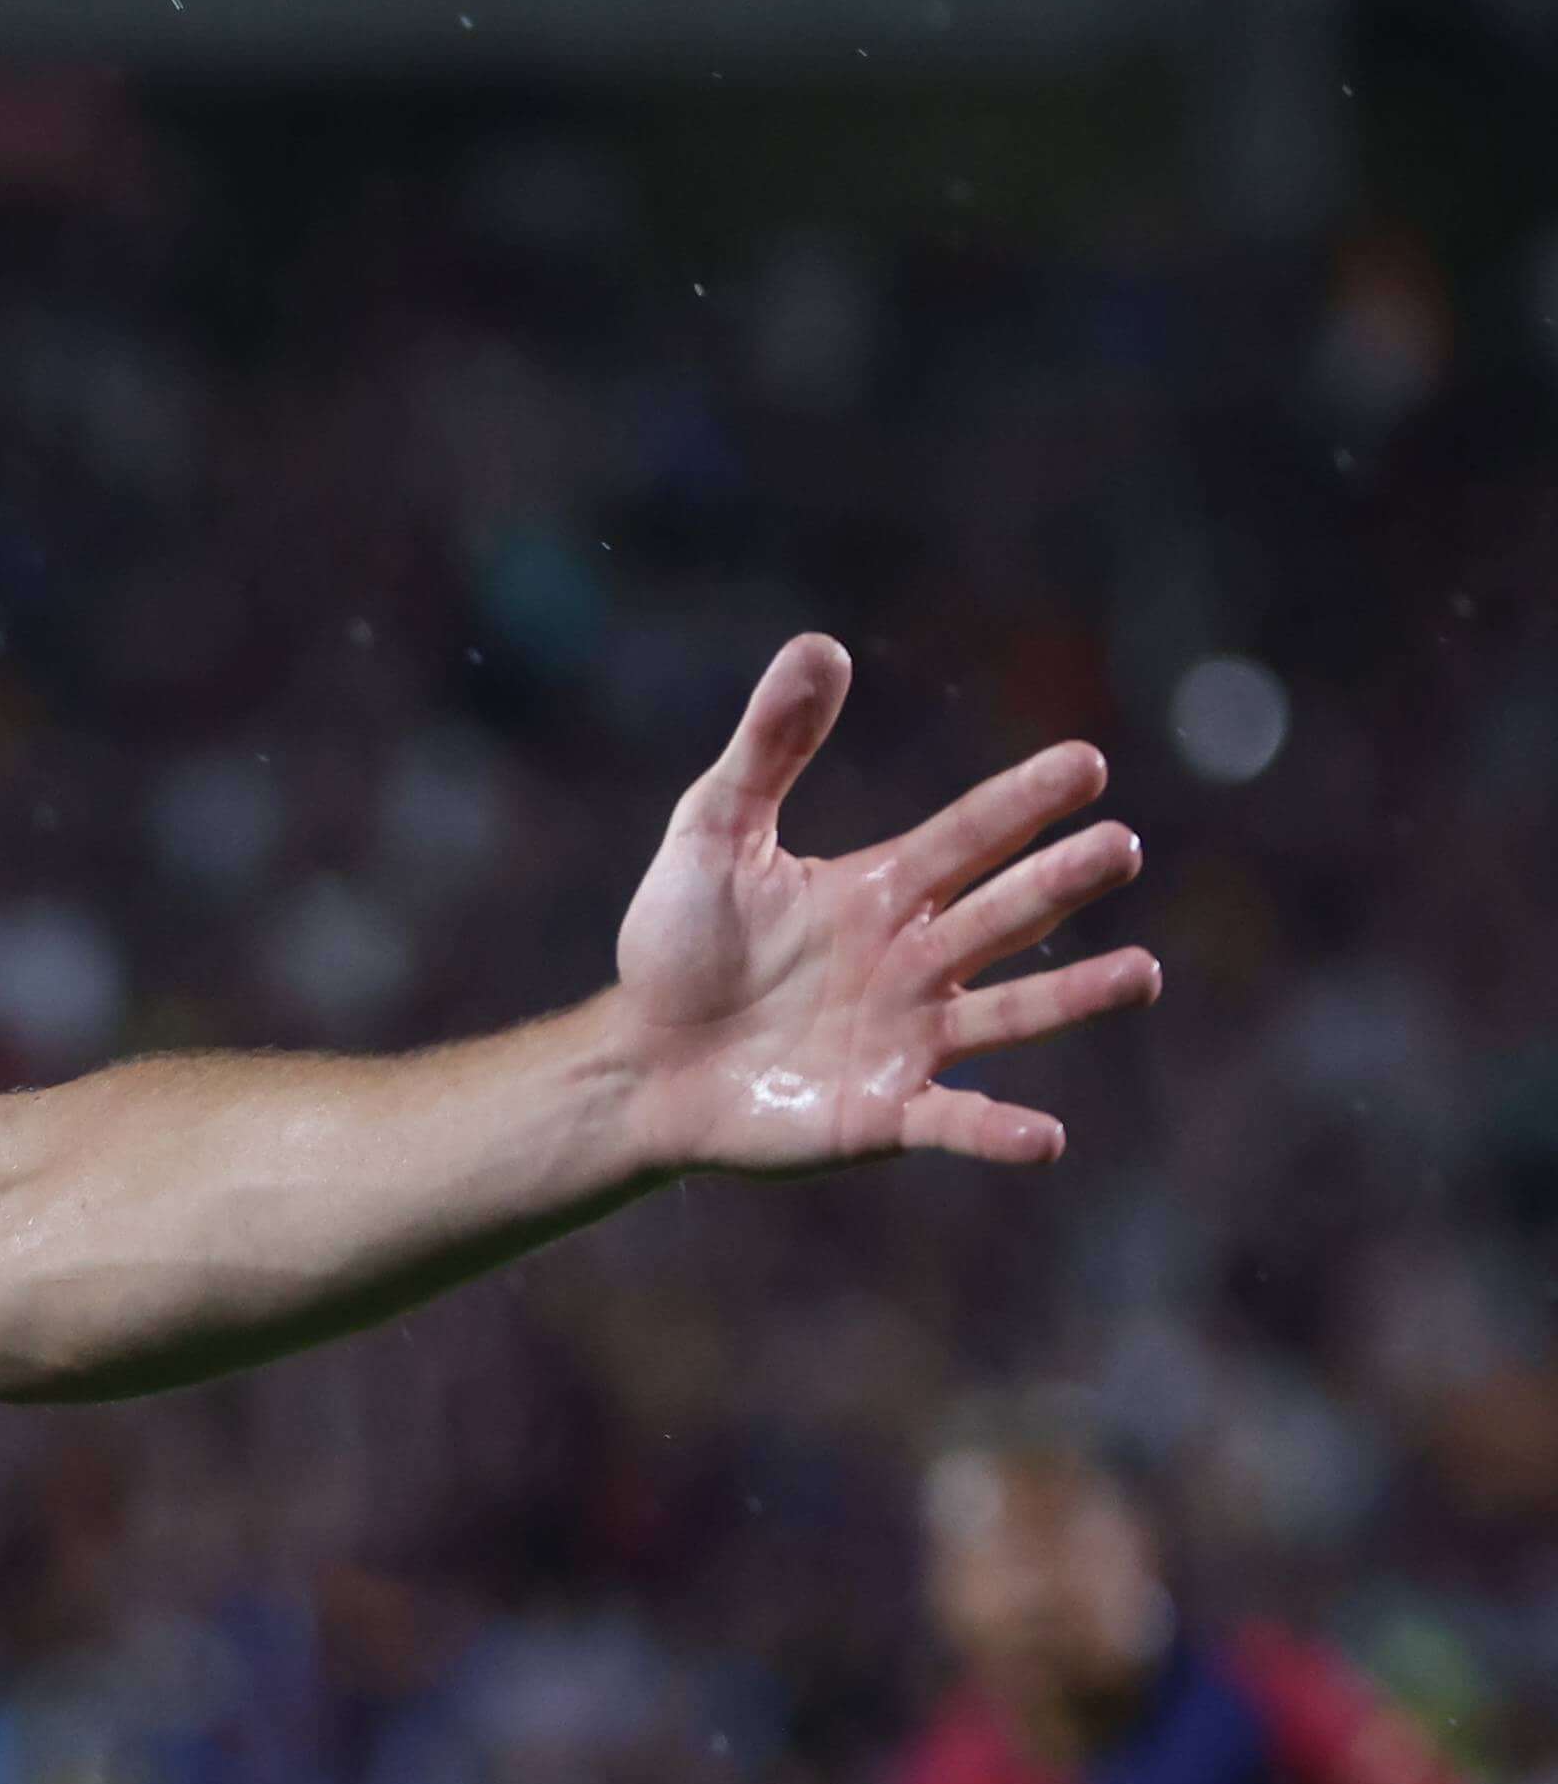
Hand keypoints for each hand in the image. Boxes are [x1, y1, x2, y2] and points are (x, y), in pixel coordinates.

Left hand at [608, 637, 1161, 1176]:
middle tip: (1119, 847)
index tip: (1085, 763)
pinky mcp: (883, 1112)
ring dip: (1076, 997)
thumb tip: (819, 645)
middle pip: (1006, 912)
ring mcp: (909, 1037)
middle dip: (1062, 881)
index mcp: (885, 890)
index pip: (970, 835)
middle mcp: (917, 960)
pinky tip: (1046, 1138)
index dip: (1023, 801)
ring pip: (1012, 1013)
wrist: (639, 1062)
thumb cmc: (678, 947)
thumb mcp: (711, 835)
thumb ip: (767, 749)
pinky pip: (955, 1123)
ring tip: (1143, 976)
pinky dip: (998, 1132)